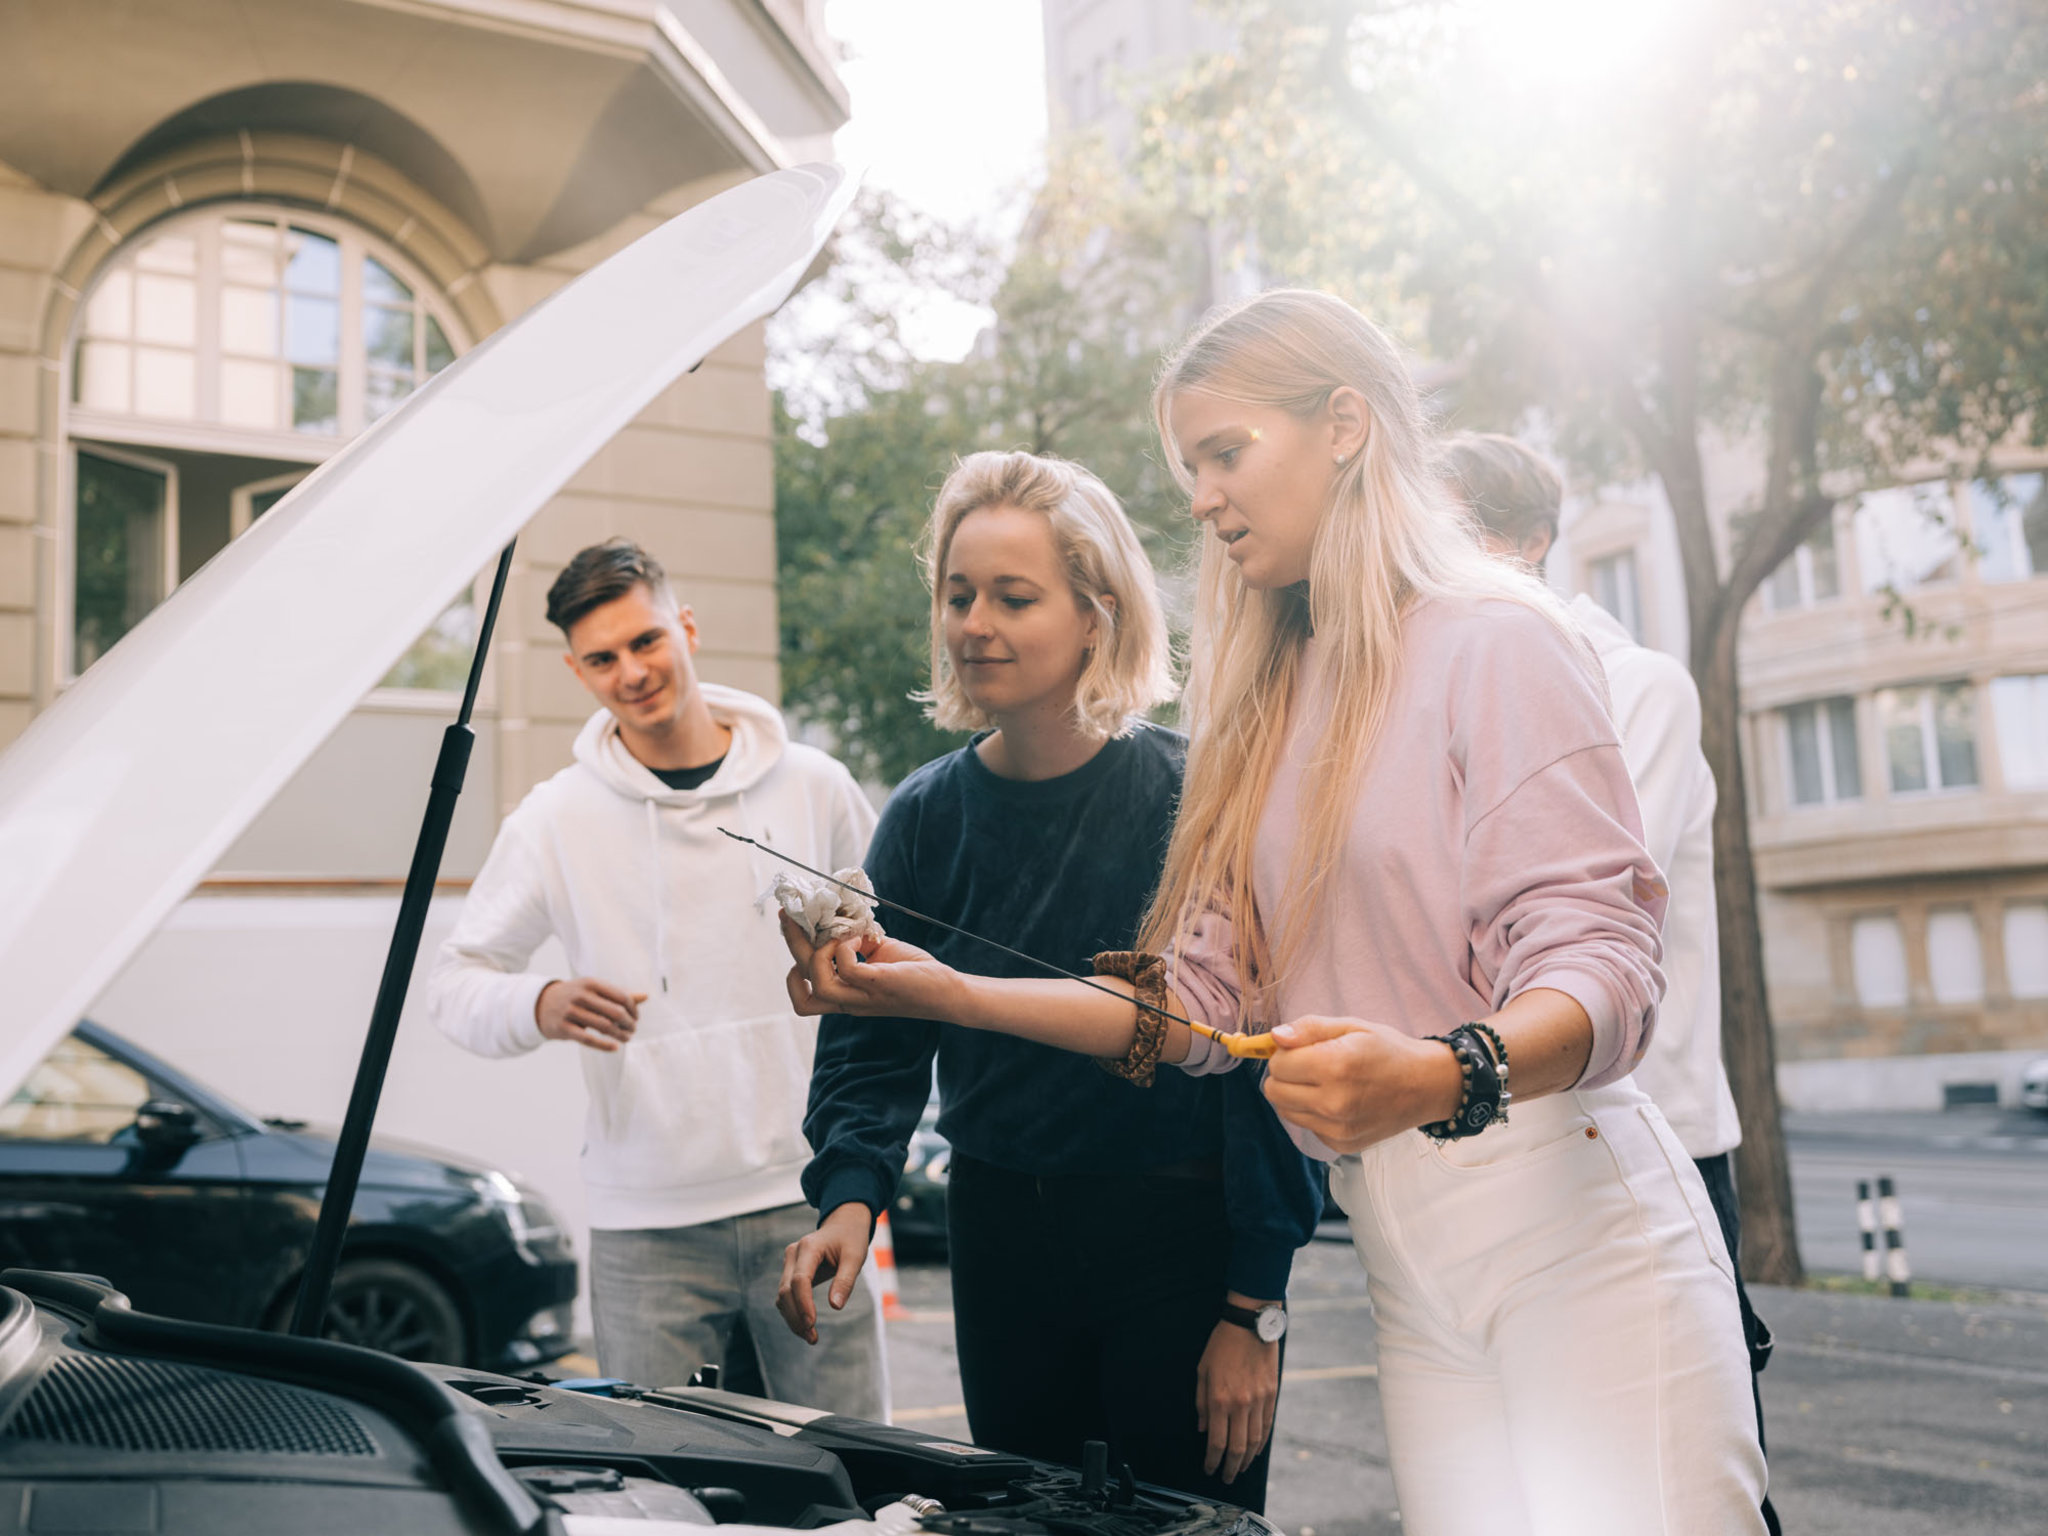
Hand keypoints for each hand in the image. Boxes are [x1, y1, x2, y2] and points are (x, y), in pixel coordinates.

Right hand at [535, 978, 644, 1051]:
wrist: (541, 1005)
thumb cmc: (576, 997)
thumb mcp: (594, 991)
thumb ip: (619, 994)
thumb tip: (646, 996)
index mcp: (591, 983)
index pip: (621, 996)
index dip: (633, 1009)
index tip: (636, 1018)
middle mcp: (580, 995)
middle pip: (615, 1012)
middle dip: (629, 1023)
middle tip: (633, 1029)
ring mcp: (570, 1011)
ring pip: (604, 1026)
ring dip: (620, 1034)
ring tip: (627, 1038)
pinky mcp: (563, 1028)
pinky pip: (588, 1039)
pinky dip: (604, 1045)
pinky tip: (615, 1048)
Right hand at [776, 1202, 872, 1343]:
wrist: (843, 1226)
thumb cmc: (851, 1240)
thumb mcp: (856, 1256)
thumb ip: (845, 1280)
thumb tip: (835, 1307)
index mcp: (809, 1247)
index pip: (799, 1279)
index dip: (803, 1304)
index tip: (812, 1324)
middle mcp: (793, 1254)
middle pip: (786, 1291)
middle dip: (797, 1317)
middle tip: (813, 1339)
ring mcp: (789, 1263)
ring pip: (782, 1296)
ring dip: (793, 1319)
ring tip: (811, 1338)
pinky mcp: (790, 1272)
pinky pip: (786, 1296)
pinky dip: (793, 1313)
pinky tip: (805, 1327)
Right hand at [780, 911, 967, 1021]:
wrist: (946, 991)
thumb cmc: (915, 974)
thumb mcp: (879, 956)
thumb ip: (857, 945)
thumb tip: (842, 921)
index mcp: (845, 996)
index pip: (803, 993)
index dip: (791, 965)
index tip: (795, 934)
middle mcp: (848, 1001)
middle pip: (802, 981)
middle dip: (792, 943)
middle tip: (789, 916)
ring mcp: (862, 996)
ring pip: (817, 983)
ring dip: (819, 952)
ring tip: (837, 935)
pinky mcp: (879, 984)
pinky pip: (846, 968)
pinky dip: (845, 948)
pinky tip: (860, 938)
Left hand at [1197, 1305, 1279, 1482]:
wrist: (1250, 1324)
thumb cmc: (1222, 1345)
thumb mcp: (1202, 1371)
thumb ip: (1201, 1403)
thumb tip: (1202, 1428)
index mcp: (1219, 1400)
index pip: (1216, 1442)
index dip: (1212, 1461)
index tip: (1208, 1469)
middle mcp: (1240, 1405)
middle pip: (1237, 1448)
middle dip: (1230, 1468)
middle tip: (1225, 1477)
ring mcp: (1258, 1401)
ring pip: (1254, 1441)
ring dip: (1246, 1460)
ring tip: (1239, 1468)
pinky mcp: (1272, 1395)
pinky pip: (1267, 1426)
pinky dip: (1261, 1442)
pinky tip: (1255, 1450)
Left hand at [1261, 1016, 1462, 1152]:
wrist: (1427, 1086)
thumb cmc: (1388, 1051)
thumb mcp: (1352, 1026)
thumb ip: (1309, 1028)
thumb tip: (1275, 1036)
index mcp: (1335, 1066)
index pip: (1277, 1065)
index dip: (1285, 1052)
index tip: (1303, 1048)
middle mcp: (1334, 1102)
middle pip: (1274, 1091)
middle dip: (1285, 1075)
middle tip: (1310, 1064)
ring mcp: (1338, 1129)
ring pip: (1286, 1111)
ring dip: (1295, 1095)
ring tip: (1323, 1082)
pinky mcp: (1341, 1145)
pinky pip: (1307, 1126)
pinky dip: (1313, 1113)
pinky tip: (1337, 1101)